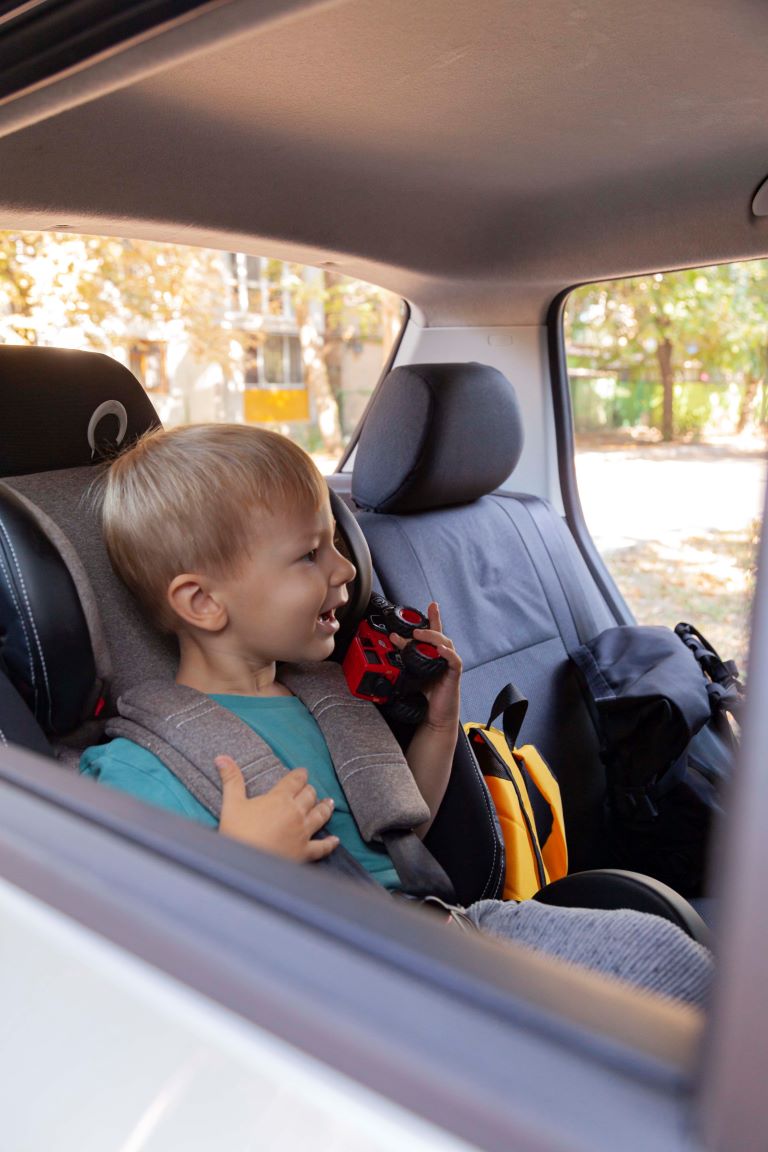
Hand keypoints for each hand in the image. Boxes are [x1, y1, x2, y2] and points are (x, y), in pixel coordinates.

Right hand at [215, 757, 338, 861]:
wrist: (244, 865)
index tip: (303, 772)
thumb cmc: (237, 833)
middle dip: (310, 790)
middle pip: (309, 796)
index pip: (295, 780)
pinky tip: (335, 840)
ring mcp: (302, 833)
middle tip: (310, 789)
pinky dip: (330, 843)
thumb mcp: (231, 804)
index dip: (300, 775)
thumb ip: (231, 779)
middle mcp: (296, 812)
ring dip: (325, 808)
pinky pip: (322, 847)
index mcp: (280, 798)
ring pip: (320, 816)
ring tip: (329, 803)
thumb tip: (222, 757)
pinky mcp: (304, 852)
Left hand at [390, 601, 461, 732]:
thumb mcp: (412, 669)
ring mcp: (450, 663)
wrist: (434, 713)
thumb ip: (406, 653)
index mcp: (434, 652)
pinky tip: (440, 650)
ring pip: (446, 644)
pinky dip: (448, 654)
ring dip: (433, 638)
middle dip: (431, 625)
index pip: (434, 631)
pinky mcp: (454, 674)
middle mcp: (443, 655)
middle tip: (414, 629)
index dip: (434, 617)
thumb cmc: (426, 691)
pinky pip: (454, 660)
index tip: (431, 605)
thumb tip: (393, 637)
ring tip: (420, 636)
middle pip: (440, 635)